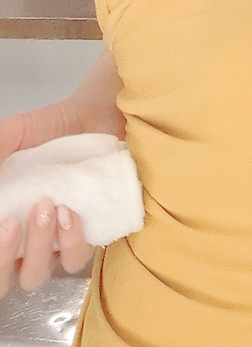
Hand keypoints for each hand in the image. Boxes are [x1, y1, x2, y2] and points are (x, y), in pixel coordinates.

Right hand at [0, 49, 123, 295]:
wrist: (99, 112)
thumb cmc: (54, 128)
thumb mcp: (18, 133)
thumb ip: (0, 145)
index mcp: (7, 221)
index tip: (1, 217)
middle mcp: (25, 240)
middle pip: (4, 280)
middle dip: (1, 258)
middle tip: (10, 221)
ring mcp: (56, 243)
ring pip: (35, 274)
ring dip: (36, 246)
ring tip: (48, 207)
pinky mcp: (90, 237)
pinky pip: (75, 259)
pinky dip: (69, 242)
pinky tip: (71, 213)